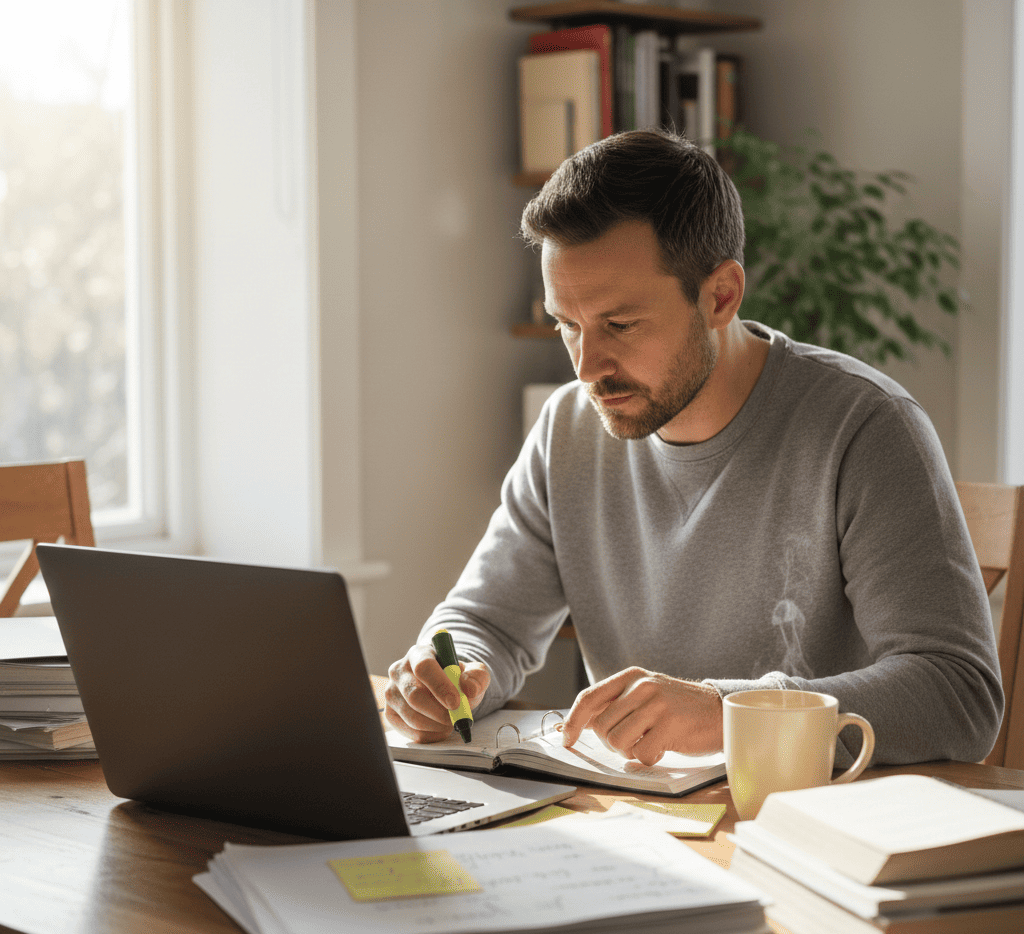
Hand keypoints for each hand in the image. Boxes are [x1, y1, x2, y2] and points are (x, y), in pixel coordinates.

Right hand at [385, 642, 490, 742]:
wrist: (445, 689)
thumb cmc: (457, 679)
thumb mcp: (473, 672)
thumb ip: (477, 677)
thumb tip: (469, 689)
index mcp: (419, 653)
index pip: (424, 667)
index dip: (440, 686)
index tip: (456, 702)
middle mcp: (399, 670)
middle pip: (414, 695)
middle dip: (439, 712)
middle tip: (457, 718)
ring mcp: (391, 692)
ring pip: (412, 716)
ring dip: (436, 725)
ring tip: (451, 722)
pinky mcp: (390, 713)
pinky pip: (409, 731)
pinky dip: (430, 735)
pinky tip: (440, 728)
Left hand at [560, 667, 722, 765]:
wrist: (720, 711)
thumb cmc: (677, 709)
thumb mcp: (645, 695)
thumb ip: (615, 705)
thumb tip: (577, 724)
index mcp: (631, 676)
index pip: (590, 697)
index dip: (573, 721)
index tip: (566, 738)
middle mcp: (642, 686)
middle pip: (602, 727)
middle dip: (612, 742)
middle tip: (633, 740)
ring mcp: (656, 705)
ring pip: (618, 742)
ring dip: (631, 751)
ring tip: (649, 741)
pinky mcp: (670, 726)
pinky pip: (641, 754)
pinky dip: (648, 758)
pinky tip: (663, 747)